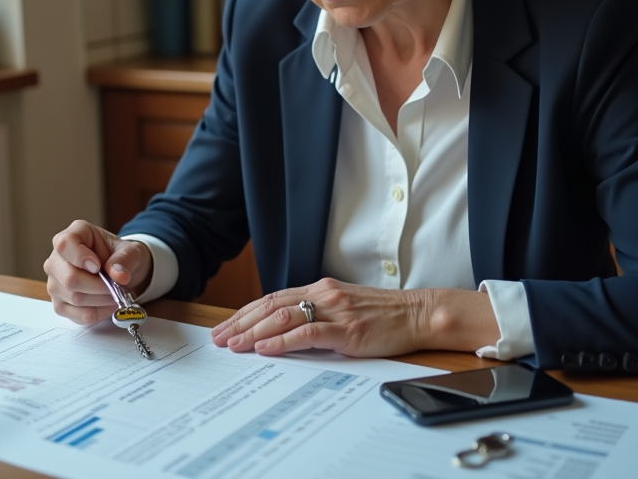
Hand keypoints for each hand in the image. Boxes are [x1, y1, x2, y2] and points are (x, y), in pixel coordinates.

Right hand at [44, 220, 152, 325]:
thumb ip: (125, 259)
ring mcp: (55, 283)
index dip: (80, 257)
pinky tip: (107, 304)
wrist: (120, 274)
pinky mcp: (60, 305)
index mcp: (74, 235)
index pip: (64, 244)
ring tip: (115, 293)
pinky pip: (79, 315)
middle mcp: (57, 259)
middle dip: (99, 286)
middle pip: (69, 278)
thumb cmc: (121, 257)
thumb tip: (119, 275)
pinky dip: (100, 312)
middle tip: (116, 285)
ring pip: (75, 298)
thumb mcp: (131, 251)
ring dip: (102, 299)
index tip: (98, 266)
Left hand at [209, 278, 498, 357]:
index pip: (272, 299)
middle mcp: (323, 295)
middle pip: (270, 306)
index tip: (225, 327)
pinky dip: (282, 341)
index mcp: (320, 289)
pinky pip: (307, 333)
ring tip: (234, 344)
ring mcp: (335, 311)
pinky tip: (265, 348)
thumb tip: (283, 328)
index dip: (245, 313)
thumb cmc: (383, 315)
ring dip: (254, 332)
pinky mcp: (348, 329)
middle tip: (219, 338)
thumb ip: (315, 312)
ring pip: (283, 317)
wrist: (418, 314)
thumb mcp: (343, 307)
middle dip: (241, 323)